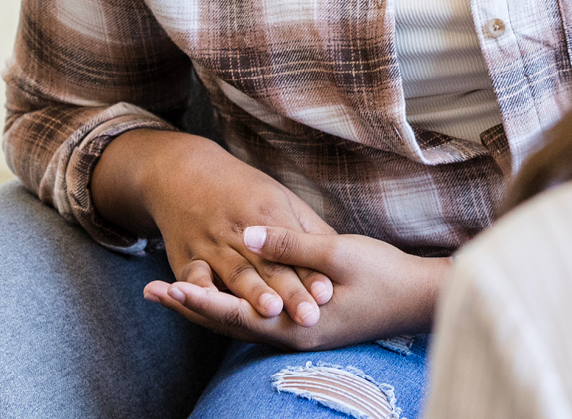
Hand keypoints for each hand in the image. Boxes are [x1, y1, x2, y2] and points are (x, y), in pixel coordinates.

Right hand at [91, 129, 335, 327]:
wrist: (184, 173)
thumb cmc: (243, 191)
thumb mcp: (280, 199)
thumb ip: (307, 231)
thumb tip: (341, 256)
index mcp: (268, 213)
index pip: (296, 251)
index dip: (311, 274)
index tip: (328, 294)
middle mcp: (240, 229)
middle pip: (269, 267)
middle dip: (290, 292)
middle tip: (310, 317)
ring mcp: (211, 243)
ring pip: (236, 273)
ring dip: (252, 293)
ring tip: (271, 313)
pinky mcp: (186, 257)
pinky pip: (193, 276)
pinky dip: (199, 290)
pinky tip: (208, 305)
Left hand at [144, 226, 450, 350]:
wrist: (419, 299)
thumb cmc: (384, 275)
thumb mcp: (337, 252)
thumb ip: (290, 246)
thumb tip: (247, 235)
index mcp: (296, 323)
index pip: (234, 313)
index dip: (198, 299)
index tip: (166, 287)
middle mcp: (292, 336)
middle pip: (228, 325)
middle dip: (190, 306)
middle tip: (152, 292)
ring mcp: (300, 334)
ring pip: (241, 325)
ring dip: (206, 309)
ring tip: (175, 294)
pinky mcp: (307, 325)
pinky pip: (258, 321)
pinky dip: (233, 310)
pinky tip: (221, 299)